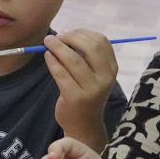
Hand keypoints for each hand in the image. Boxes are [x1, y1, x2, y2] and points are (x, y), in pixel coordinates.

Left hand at [44, 30, 116, 145]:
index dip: (82, 33)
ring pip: (73, 59)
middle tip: (55, 38)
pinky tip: (47, 56)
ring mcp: (91, 88)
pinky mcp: (75, 97)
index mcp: (111, 68)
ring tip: (47, 43)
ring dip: (57, 47)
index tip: (68, 34)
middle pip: (90, 47)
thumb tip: (66, 35)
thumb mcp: (94, 75)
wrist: (83, 125)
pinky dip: (52, 61)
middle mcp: (105, 77)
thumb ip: (86, 56)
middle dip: (70, 37)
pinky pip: (61, 73)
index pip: (101, 41)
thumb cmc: (86, 94)